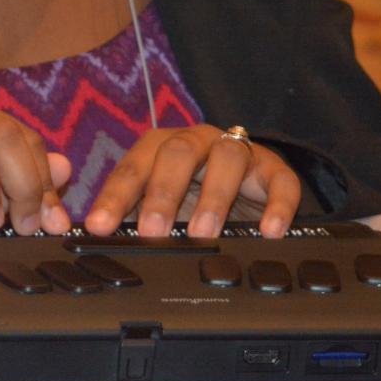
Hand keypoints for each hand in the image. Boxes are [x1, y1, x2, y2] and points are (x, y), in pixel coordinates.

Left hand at [84, 124, 301, 238]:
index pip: (133, 166)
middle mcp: (197, 141)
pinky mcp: (274, 169)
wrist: (249, 182)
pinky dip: (276, 205)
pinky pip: (280, 181)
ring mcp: (237, 150)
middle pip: (176, 153)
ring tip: (205, 233)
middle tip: (153, 231)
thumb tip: (102, 240)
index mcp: (161, 146)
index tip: (100, 226)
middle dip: (162, 193)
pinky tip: (269, 232)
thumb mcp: (163, 203)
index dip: (115, 196)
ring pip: (226, 158)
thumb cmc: (194, 193)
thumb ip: (134, 215)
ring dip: (213, 197)